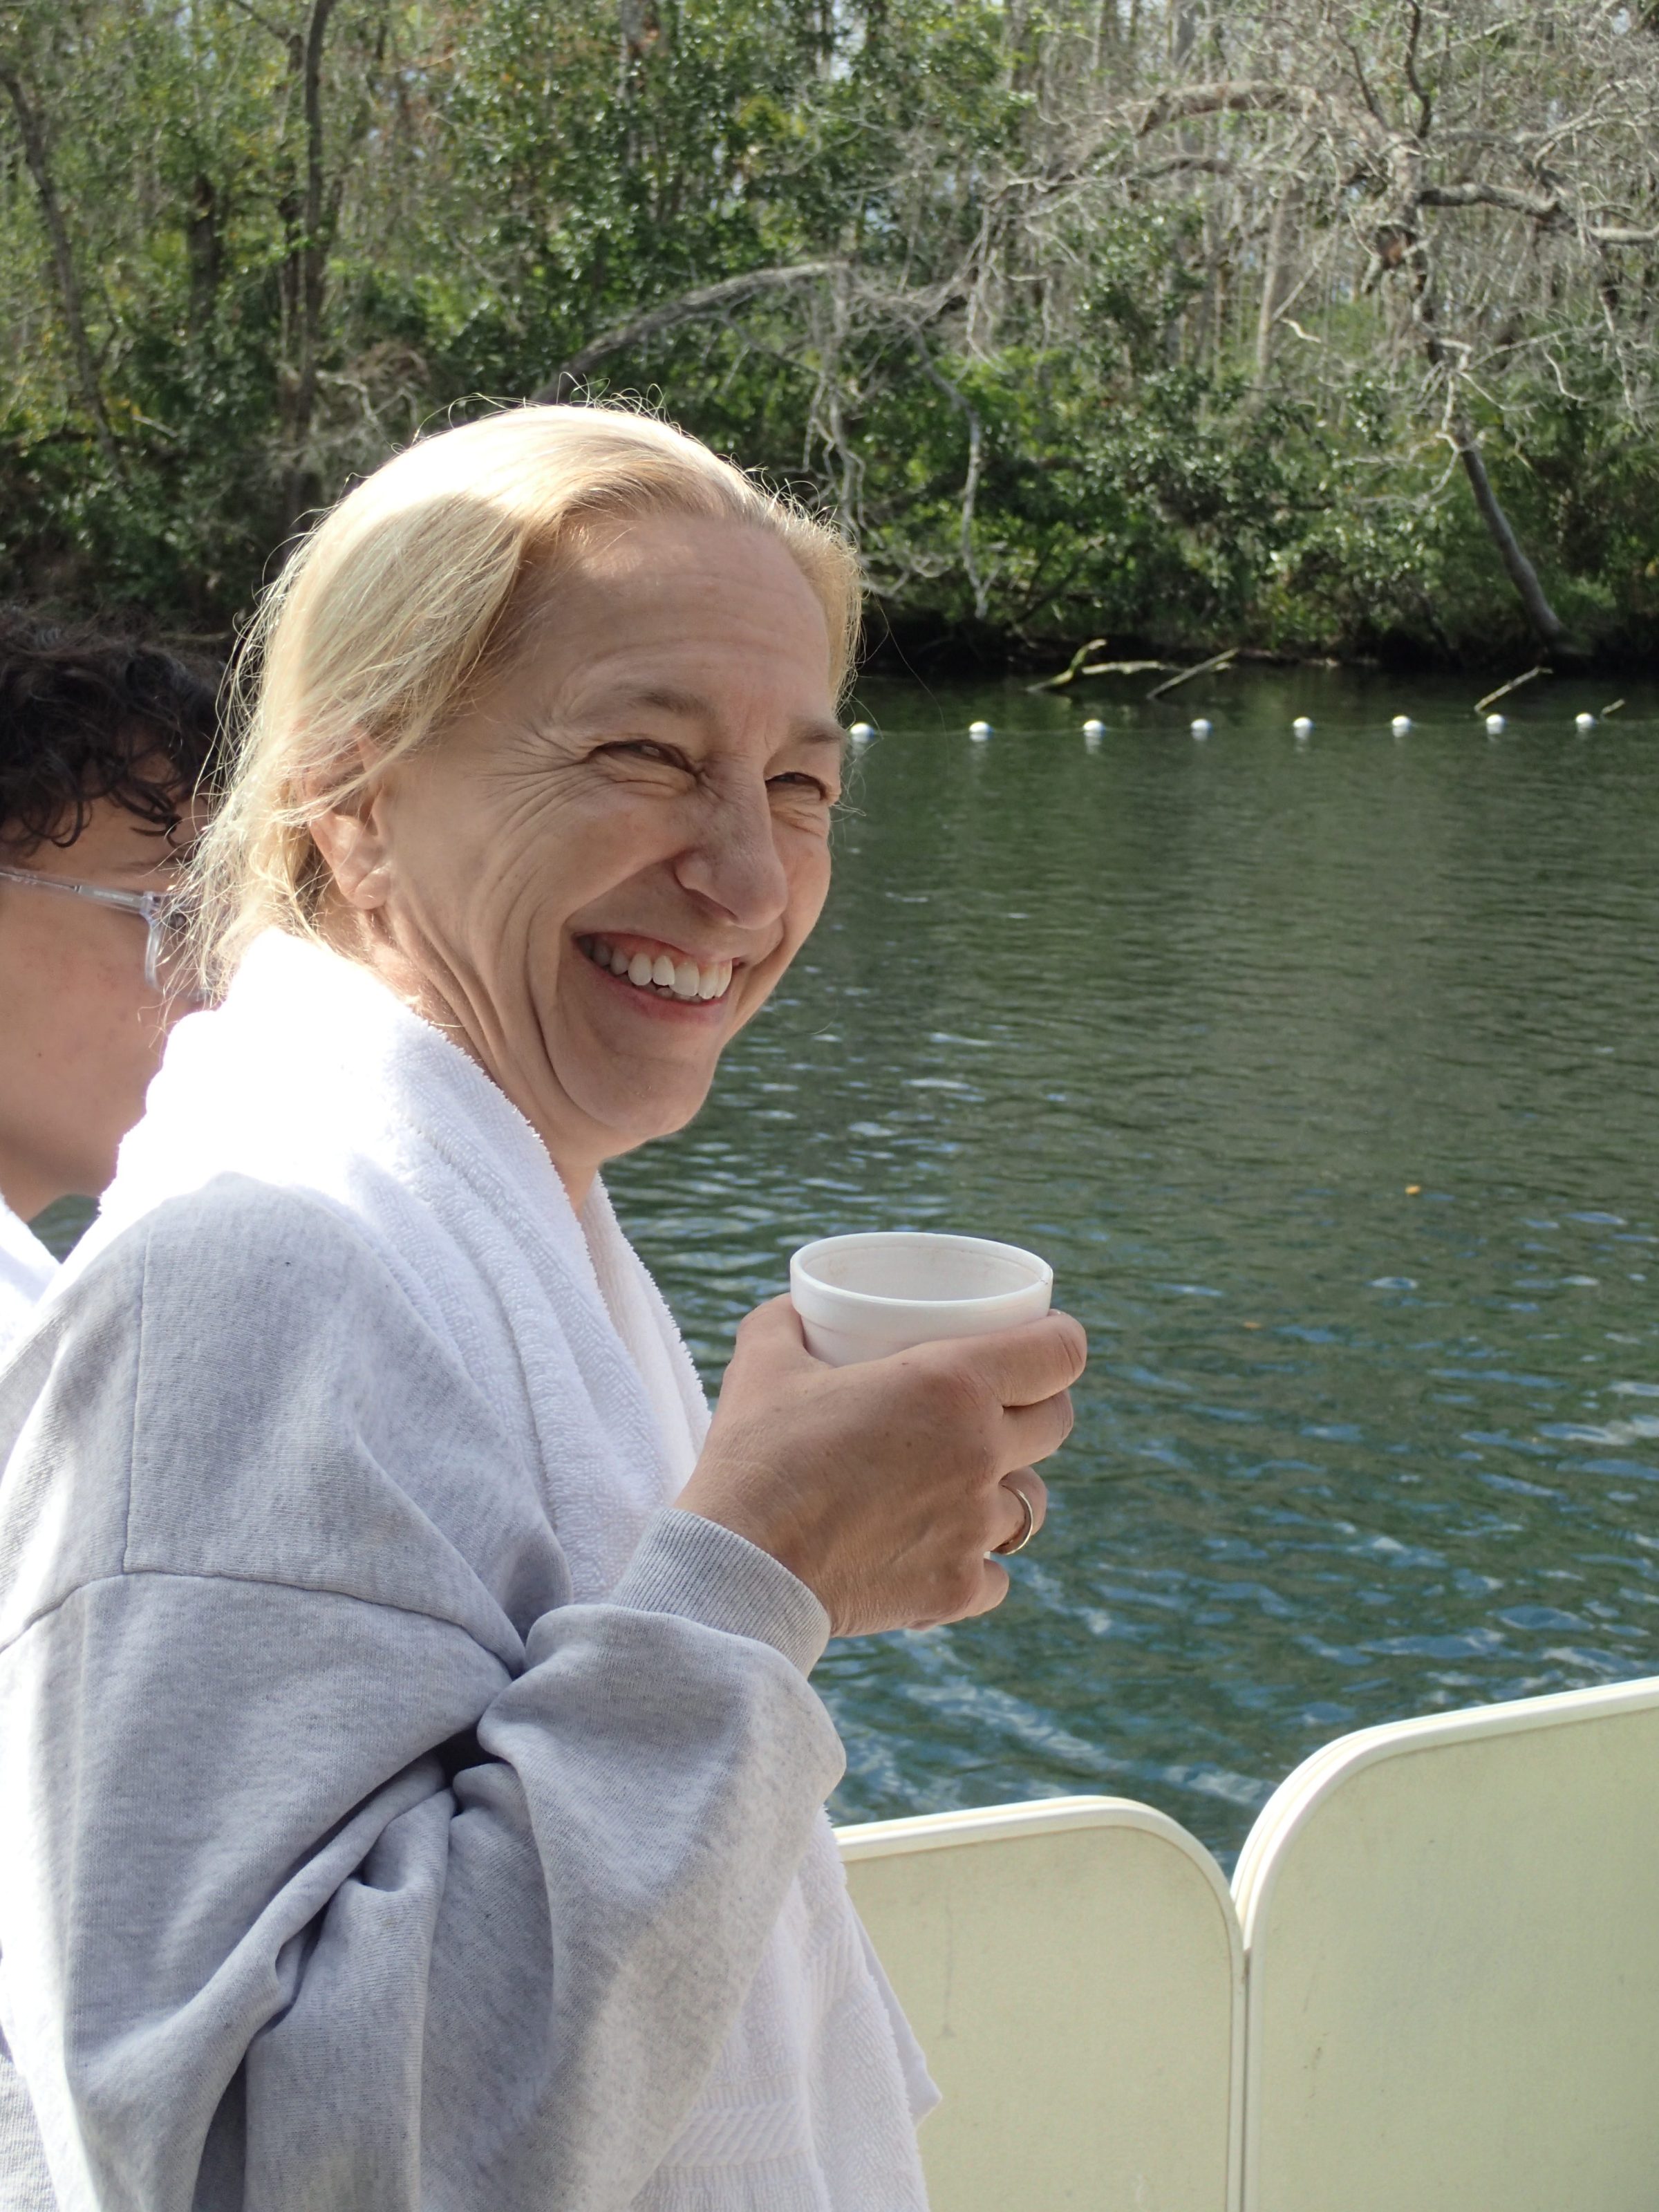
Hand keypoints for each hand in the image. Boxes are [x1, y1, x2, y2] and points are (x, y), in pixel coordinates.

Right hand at [675, 1297, 1086, 1635]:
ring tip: (965, 1486)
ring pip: (1032, 1504)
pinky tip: (941, 1552)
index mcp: (953, 1384)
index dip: (1058, 1340)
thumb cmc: (756, 1454)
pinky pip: (997, 1575)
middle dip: (1037, 1408)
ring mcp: (974, 1527)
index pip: (1060, 1352)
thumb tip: (795, 1308)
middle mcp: (981, 1453)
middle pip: (1058, 1422)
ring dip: (1006, 1489)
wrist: (741, 1566)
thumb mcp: (763, 1362)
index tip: (1043, 1341)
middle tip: (1000, 1407)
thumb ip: (786, 1321)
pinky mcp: (955, 1590)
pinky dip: (975, 1564)